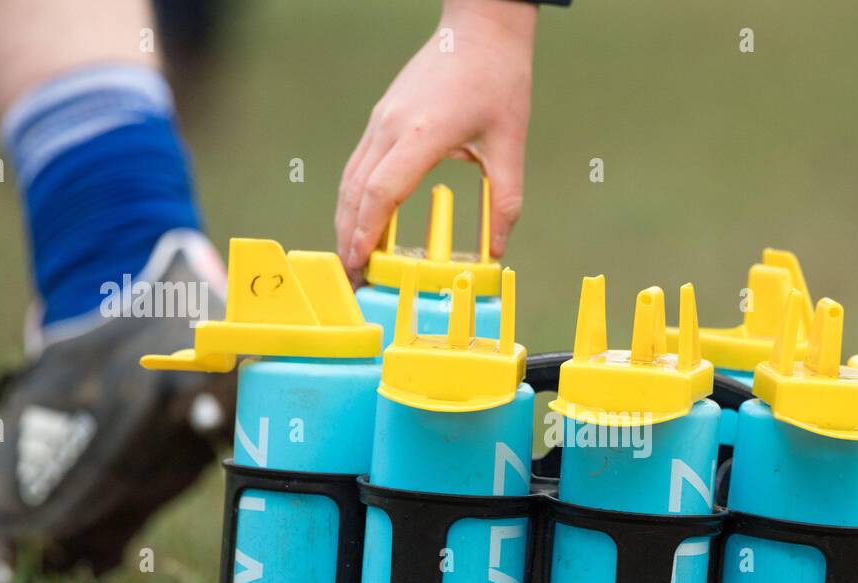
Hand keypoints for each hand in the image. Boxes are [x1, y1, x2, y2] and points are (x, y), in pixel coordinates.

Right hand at [336, 0, 536, 283]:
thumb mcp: (510, 146)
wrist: (480, 31)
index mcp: (422, 132)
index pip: (382, 191)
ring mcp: (381, 120)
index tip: (360, 263)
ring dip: (347, 219)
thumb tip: (499, 248)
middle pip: (355, 190)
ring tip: (351, 257)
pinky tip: (362, 222)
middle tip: (350, 276)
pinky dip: (355, 198)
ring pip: (351, 178)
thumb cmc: (498, 80)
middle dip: (349, 236)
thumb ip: (505, 201)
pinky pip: (359, 165)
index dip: (367, 231)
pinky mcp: (382, 119)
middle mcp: (392, 126)